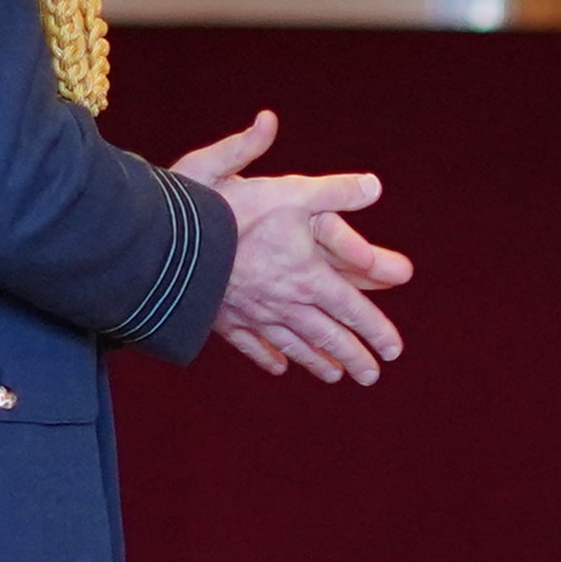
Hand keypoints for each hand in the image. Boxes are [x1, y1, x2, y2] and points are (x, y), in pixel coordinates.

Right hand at [178, 112, 410, 384]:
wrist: (167, 243)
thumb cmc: (231, 212)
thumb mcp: (289, 190)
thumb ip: (334, 190)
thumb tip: (375, 185)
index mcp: (307, 276)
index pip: (352, 308)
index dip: (375, 329)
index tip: (393, 350)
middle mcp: (284, 303)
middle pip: (327, 336)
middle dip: (353, 355)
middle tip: (372, 375)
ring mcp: (252, 315)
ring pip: (293, 345)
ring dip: (317, 361)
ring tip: (334, 376)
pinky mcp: (222, 317)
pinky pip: (250, 344)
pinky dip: (266, 357)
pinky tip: (277, 367)